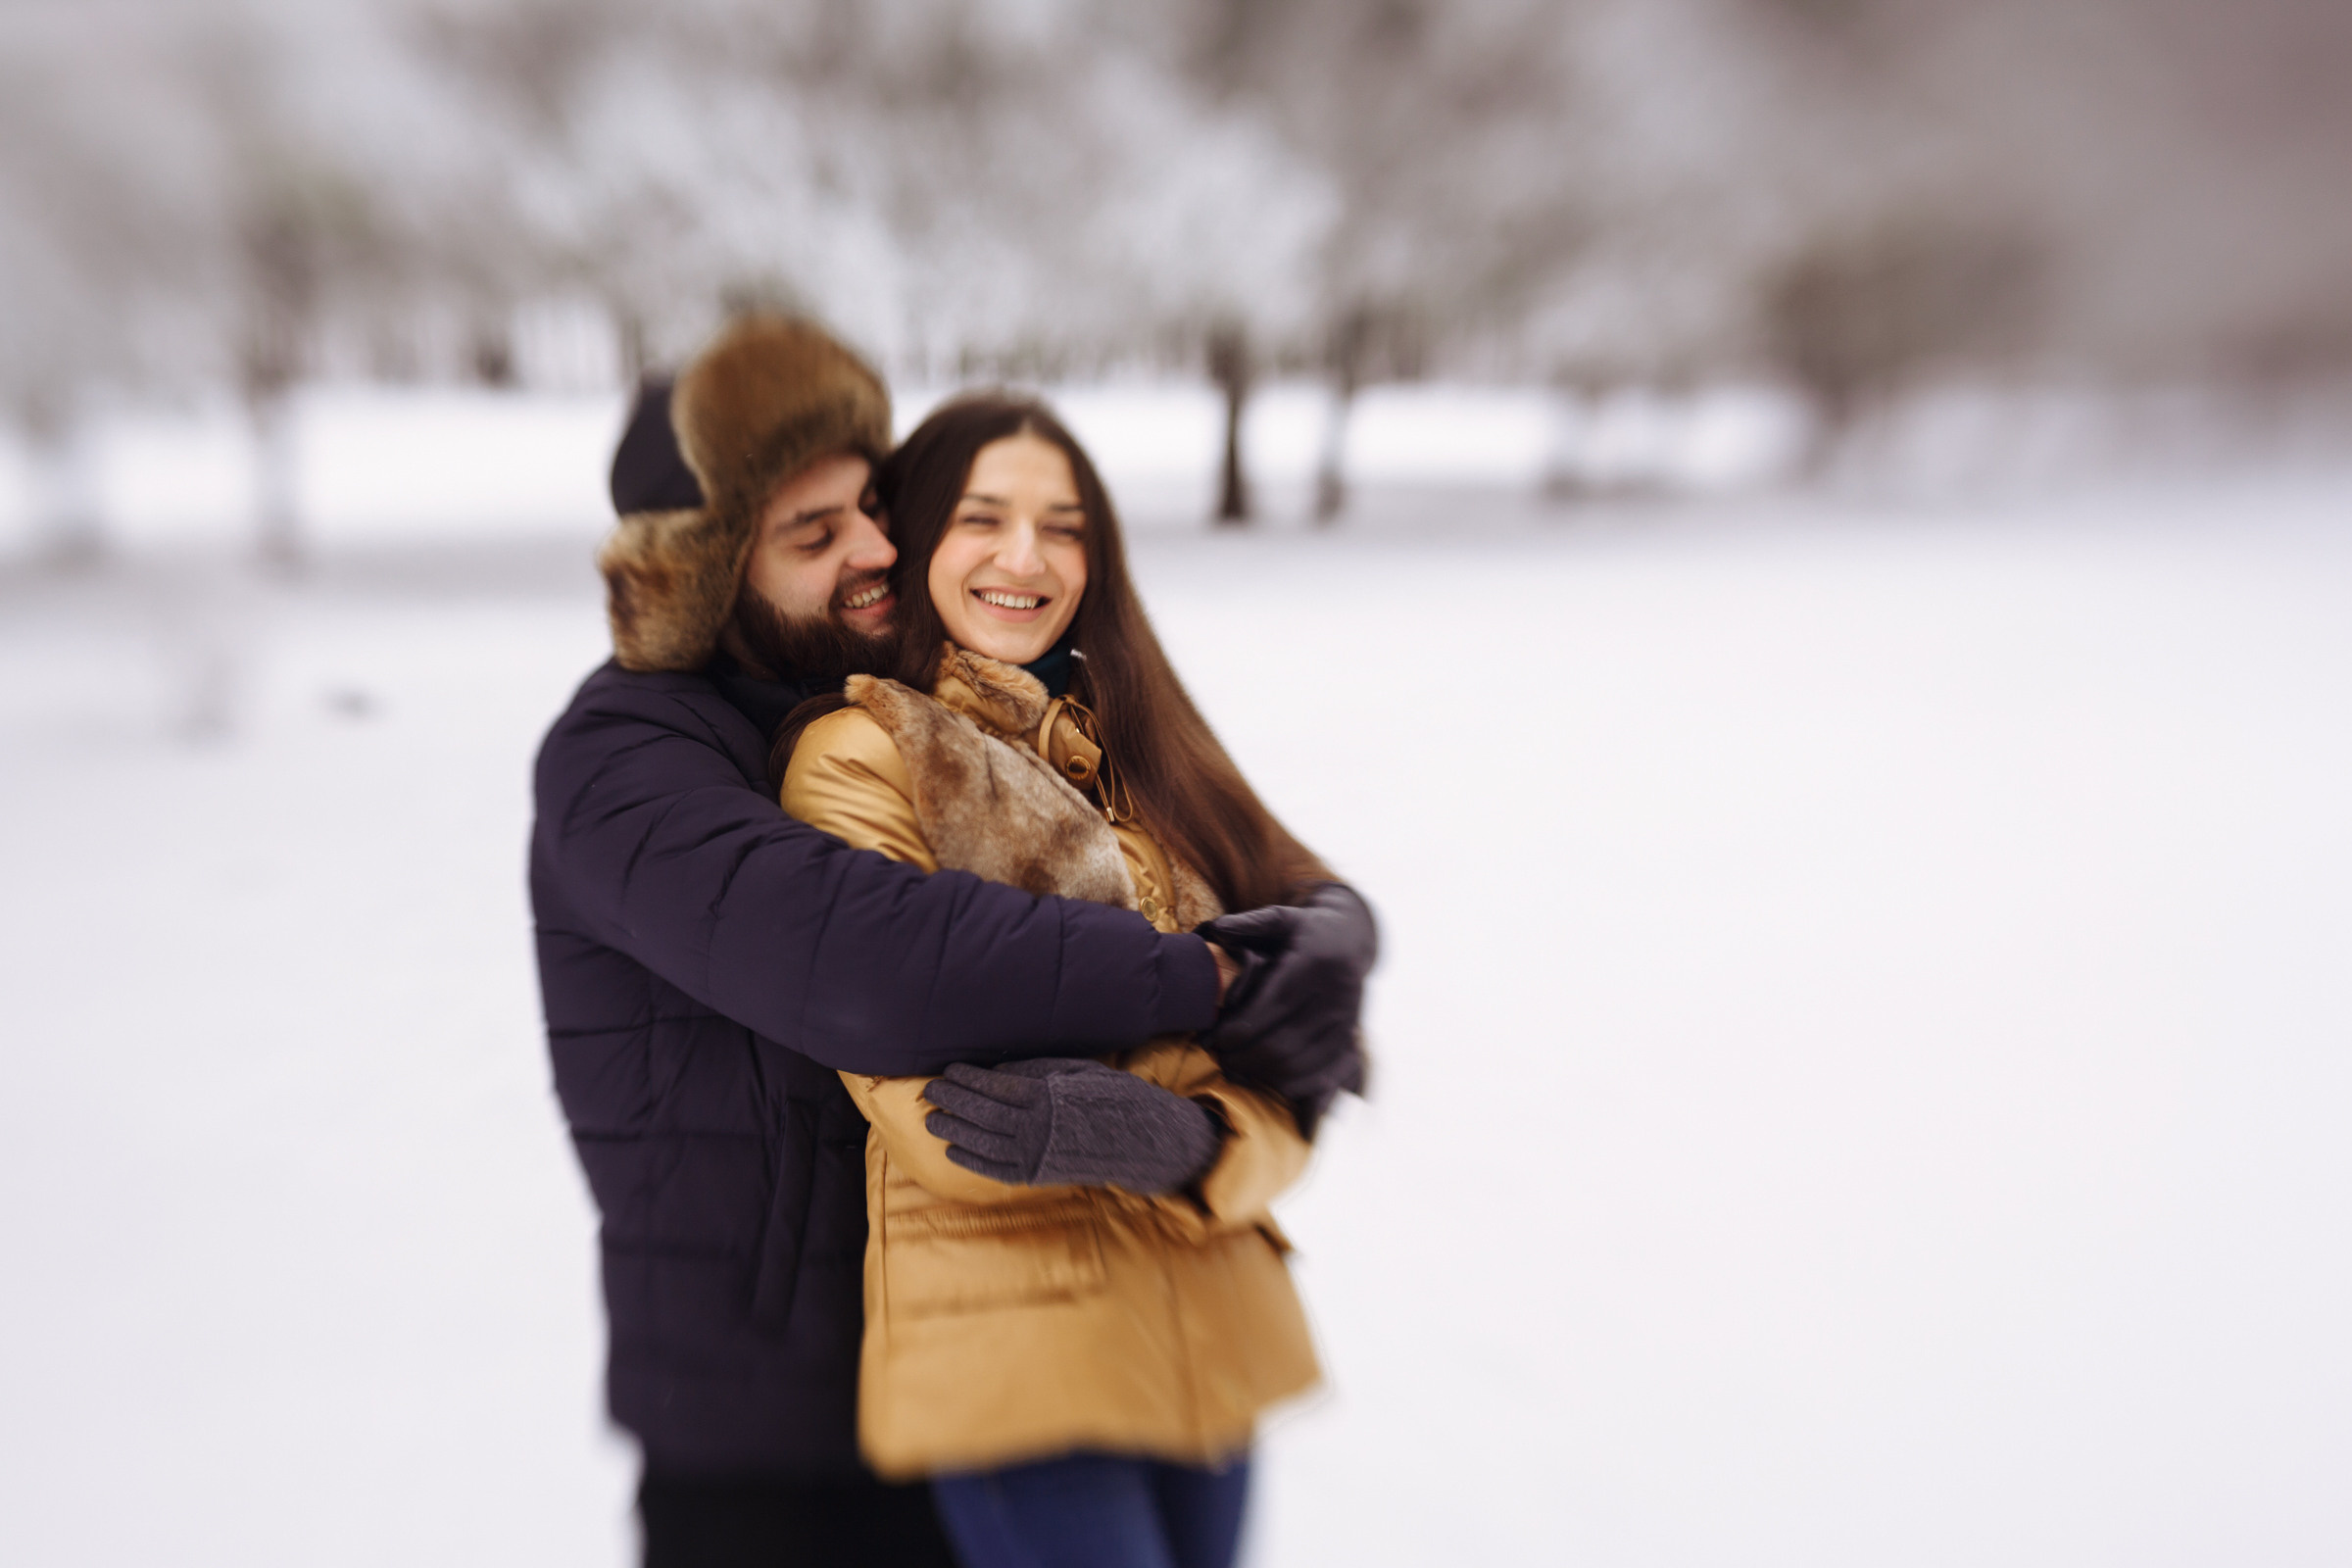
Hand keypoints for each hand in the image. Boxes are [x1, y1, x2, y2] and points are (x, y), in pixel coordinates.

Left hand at [921, 1058, 1222, 1193]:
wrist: (1139, 1141)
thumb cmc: (1108, 1097)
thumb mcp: (1077, 1071)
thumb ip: (1035, 1070)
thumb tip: (996, 1073)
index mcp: (1048, 1097)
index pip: (996, 1086)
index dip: (969, 1079)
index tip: (949, 1071)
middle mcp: (1038, 1127)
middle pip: (983, 1114)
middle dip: (953, 1102)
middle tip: (930, 1093)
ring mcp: (1037, 1154)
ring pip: (983, 1143)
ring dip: (954, 1131)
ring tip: (933, 1120)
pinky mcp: (1038, 1175)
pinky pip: (997, 1170)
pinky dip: (972, 1161)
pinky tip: (954, 1150)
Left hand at [1196, 881, 1376, 1136]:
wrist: (1351, 940)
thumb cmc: (1303, 931)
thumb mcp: (1280, 918)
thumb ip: (1247, 923)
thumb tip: (1216, 930)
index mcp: (1313, 961)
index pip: (1273, 1005)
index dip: (1240, 1029)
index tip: (1213, 1040)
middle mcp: (1334, 993)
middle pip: (1284, 1042)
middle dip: (1245, 1057)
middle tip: (1220, 1059)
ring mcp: (1346, 1019)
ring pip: (1300, 1063)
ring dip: (1263, 1073)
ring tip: (1237, 1068)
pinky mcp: (1351, 1038)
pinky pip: (1320, 1074)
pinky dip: (1290, 1084)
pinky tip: (1266, 1078)